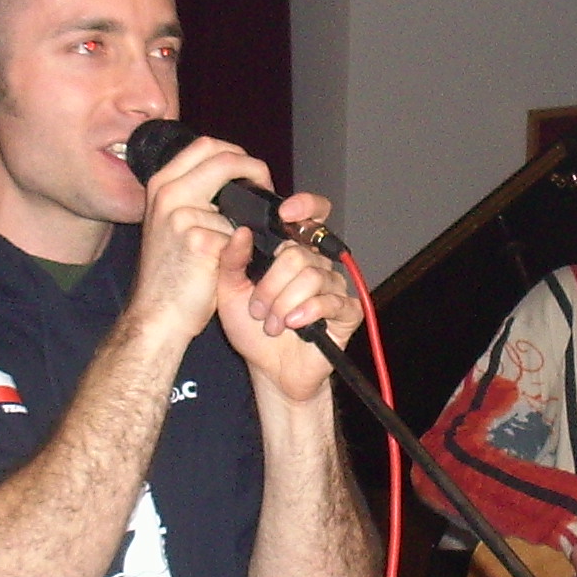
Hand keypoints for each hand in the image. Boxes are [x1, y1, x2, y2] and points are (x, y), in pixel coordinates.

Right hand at [126, 135, 261, 347]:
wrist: (157, 315)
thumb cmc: (170, 275)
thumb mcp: (173, 224)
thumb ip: (197, 197)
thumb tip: (238, 180)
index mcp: (161, 184)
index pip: (206, 145)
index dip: (237, 154)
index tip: (252, 172)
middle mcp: (167, 193)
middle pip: (223, 158)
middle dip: (254, 169)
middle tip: (266, 188)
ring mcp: (181, 215)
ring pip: (237, 202)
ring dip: (248, 222)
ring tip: (242, 244)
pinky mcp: (199, 240)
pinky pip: (238, 234)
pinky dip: (242, 250)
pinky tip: (228, 266)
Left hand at [218, 189, 361, 403]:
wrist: (269, 369)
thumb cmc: (252, 329)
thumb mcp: (229, 291)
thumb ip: (231, 260)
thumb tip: (241, 231)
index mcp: (291, 252)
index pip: (311, 215)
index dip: (305, 206)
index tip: (285, 213)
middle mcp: (316, 264)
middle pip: (299, 255)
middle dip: (272, 285)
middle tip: (258, 308)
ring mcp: (334, 287)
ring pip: (312, 278)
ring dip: (284, 304)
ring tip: (272, 324)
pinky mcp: (347, 311)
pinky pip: (332, 301)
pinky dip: (308, 313)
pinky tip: (295, 325)